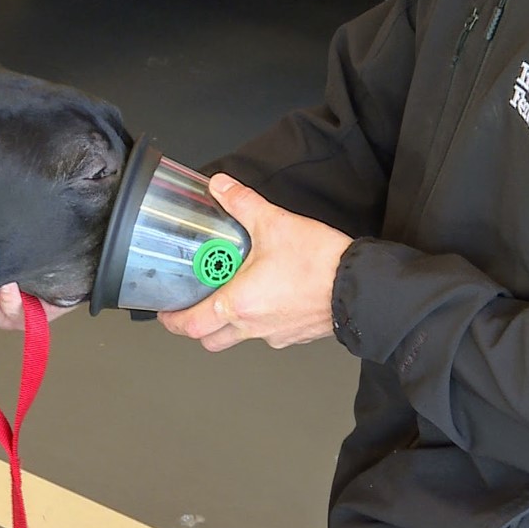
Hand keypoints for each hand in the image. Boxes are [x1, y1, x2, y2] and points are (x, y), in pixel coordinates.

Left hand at [157, 173, 352, 351]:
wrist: (363, 287)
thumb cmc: (320, 264)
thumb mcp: (274, 223)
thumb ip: (242, 203)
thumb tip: (221, 186)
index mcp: (238, 304)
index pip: (191, 325)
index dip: (172, 320)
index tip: (165, 313)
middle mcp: (253, 326)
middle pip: (210, 340)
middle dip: (196, 327)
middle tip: (191, 308)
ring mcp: (276, 335)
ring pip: (239, 339)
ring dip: (228, 325)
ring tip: (230, 297)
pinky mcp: (297, 335)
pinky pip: (268, 335)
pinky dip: (259, 322)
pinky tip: (266, 297)